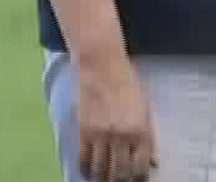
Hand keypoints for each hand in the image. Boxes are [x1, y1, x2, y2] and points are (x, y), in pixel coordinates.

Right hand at [76, 55, 157, 181]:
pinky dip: (85, 168)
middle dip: (119, 181)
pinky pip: (83, 156)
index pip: (140, 166)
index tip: (135, 181)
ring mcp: (100, 133)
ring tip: (103, 181)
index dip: (137, 178)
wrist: (100, 65)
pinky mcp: (83, 129)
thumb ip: (150, 138)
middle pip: (120, 171)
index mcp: (141, 132)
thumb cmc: (128, 83)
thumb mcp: (146, 110)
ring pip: (101, 167)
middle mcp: (122, 136)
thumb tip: (152, 162)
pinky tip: (87, 172)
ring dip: (102, 178)